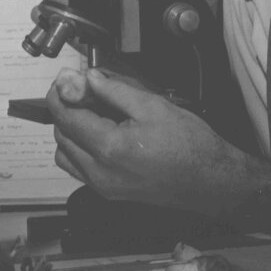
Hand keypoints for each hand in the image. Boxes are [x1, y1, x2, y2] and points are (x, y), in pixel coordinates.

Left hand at [47, 67, 262, 215]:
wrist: (210, 179)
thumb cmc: (190, 145)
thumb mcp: (153, 106)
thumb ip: (116, 91)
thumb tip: (90, 78)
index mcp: (109, 147)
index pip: (66, 116)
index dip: (61, 93)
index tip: (65, 79)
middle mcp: (100, 171)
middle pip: (62, 135)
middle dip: (67, 109)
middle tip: (84, 90)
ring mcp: (102, 186)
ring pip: (65, 155)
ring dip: (70, 131)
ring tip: (93, 113)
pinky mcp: (109, 192)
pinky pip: (78, 169)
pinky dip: (79, 150)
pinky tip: (99, 135)